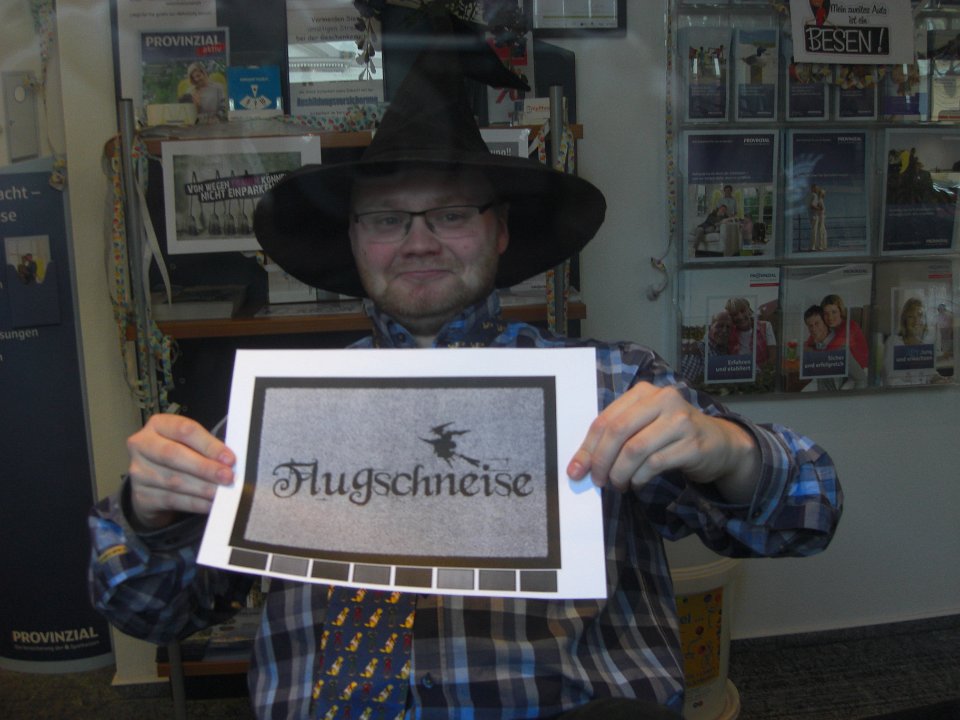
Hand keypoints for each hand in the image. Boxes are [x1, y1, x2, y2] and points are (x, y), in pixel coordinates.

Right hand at [126, 414, 235, 529]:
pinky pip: (172, 500)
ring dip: (202, 488)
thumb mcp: (190, 444)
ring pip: (173, 481)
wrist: (153, 483)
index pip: (184, 430)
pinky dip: (195, 503)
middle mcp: (142, 445)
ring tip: (221, 492)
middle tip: (227, 477)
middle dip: (204, 467)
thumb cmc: (179, 456)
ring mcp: (139, 472)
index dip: (209, 445)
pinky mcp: (141, 495)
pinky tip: (210, 504)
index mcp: (158, 425)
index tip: (229, 458)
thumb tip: (229, 463)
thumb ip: (206, 448)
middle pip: (173, 455)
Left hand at [567, 382, 759, 503]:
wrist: (719, 443)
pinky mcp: (693, 443)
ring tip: (617, 484)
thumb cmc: (671, 434)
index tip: (575, 470)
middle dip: (601, 461)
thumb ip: (616, 436)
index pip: (606, 419)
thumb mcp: (644, 425)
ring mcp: (680, 420)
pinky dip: (639, 478)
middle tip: (597, 481)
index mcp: (643, 392)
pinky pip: (655, 464)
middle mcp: (663, 399)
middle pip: (619, 432)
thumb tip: (581, 464)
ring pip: (635, 450)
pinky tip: (636, 483)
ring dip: (620, 473)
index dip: (587, 447)